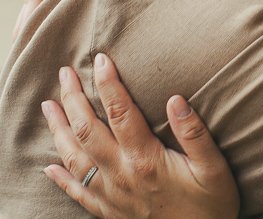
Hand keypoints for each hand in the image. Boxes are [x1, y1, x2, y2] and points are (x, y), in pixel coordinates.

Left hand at [41, 54, 238, 218]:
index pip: (120, 112)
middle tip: (64, 72)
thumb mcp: (215, 168)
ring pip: (73, 157)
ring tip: (47, 105)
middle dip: (73, 98)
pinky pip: (76, 192)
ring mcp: (111, 195)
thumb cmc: (212, 206)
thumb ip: (195, 134)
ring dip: (58, 130)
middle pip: (87, 130)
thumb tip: (176, 98)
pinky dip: (59, 178)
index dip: (108, 83)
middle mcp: (121, 175)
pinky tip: (47, 166)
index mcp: (146, 159)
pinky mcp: (108, 212)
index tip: (100, 58)